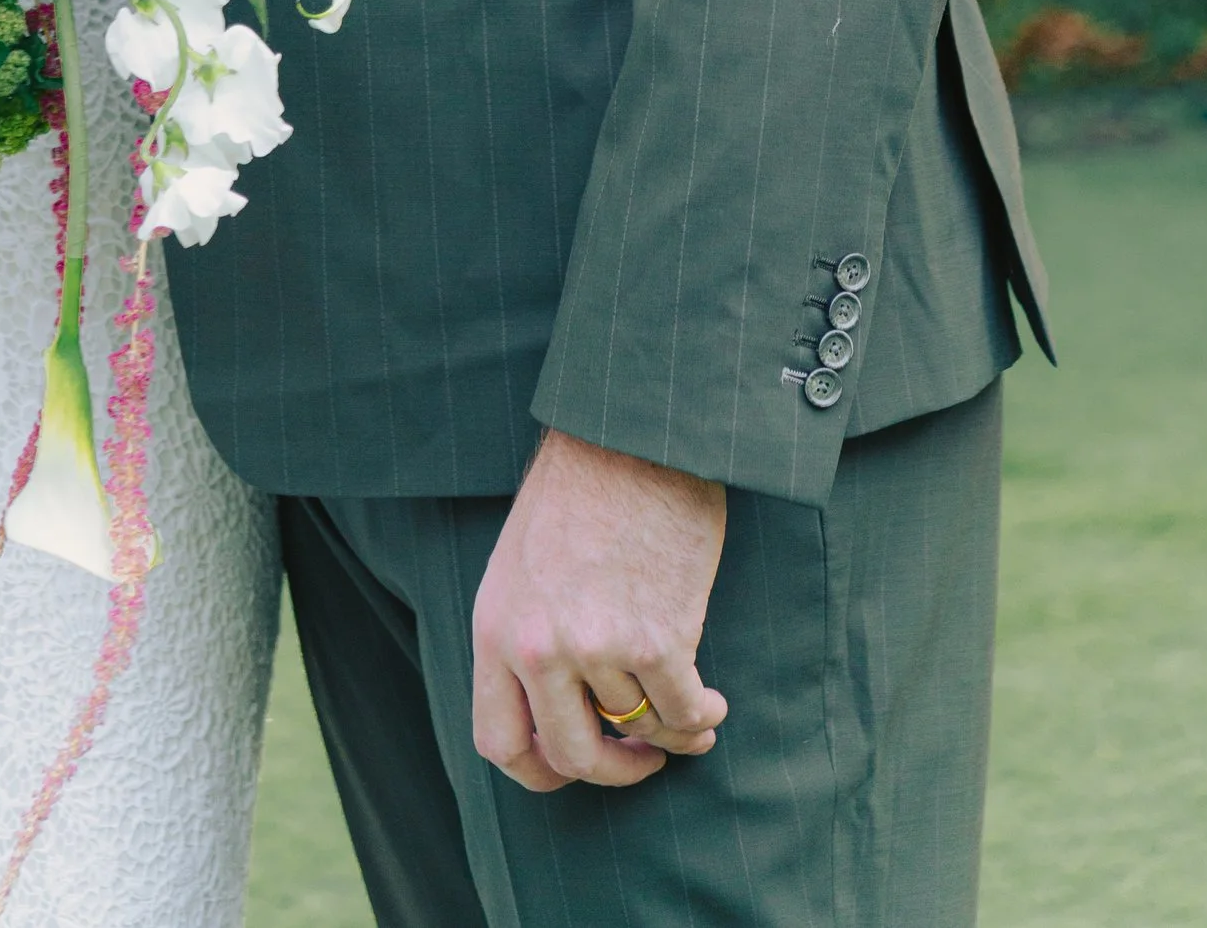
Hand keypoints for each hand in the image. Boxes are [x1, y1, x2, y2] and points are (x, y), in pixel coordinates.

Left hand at [472, 430, 729, 791]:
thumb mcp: (522, 565)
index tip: (575, 770)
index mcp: (495, 629)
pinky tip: (711, 705)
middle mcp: (537, 647)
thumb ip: (528, 638)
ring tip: (688, 713)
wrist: (631, 433)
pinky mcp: (656, 640)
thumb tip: (564, 715)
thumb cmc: (582, 489)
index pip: (499, 742)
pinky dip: (701, 719)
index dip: (540, 772)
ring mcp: (596, 648)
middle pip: (574, 755)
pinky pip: (682, 714)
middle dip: (614, 770)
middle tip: (641, 758)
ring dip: (667, 729)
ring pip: (638, 728)